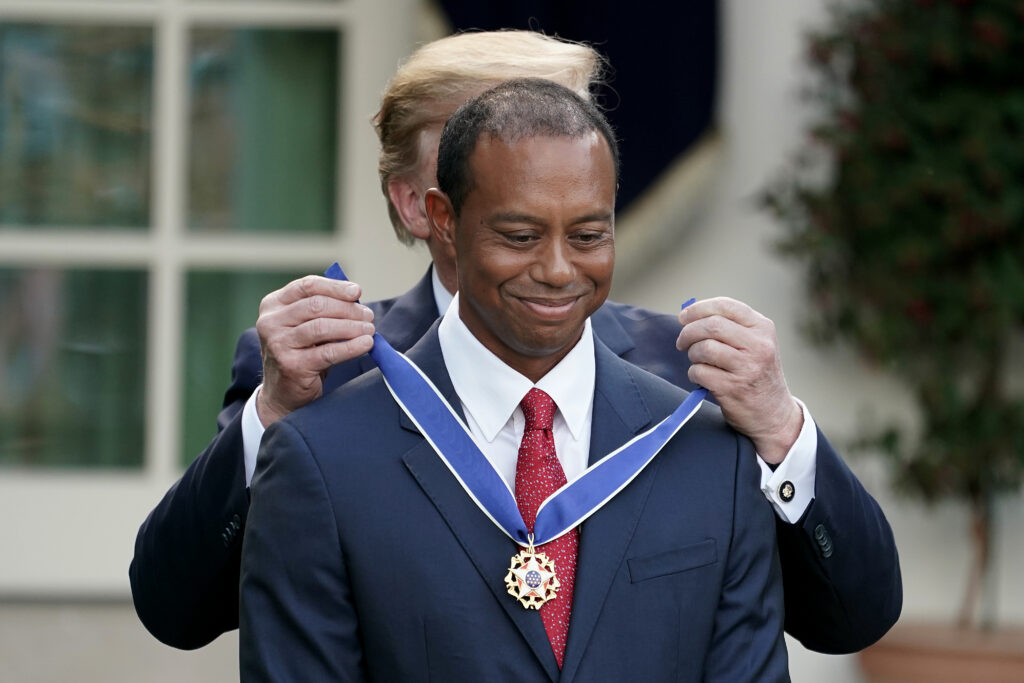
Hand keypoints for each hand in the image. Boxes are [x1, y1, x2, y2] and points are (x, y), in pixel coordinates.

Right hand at [255, 275, 375, 426]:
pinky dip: (351, 347)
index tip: (356, 291)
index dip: (335, 287)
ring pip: (322, 327)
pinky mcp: (291, 365)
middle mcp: (271, 322)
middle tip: (368, 316)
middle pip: (317, 305)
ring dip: (352, 327)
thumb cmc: (300, 353)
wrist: (283, 393)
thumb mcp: (305, 325)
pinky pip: (328, 352)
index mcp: (273, 305)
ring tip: (369, 330)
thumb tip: (355, 298)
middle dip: (348, 309)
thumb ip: (323, 309)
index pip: (307, 286)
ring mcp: (278, 344)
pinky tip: (366, 344)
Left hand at [676, 297, 801, 463]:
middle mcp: (758, 345)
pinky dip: (694, 373)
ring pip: (704, 348)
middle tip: (682, 343)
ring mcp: (747, 367)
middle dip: (688, 332)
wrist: (774, 414)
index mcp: (763, 328)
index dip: (698, 309)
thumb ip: (730, 327)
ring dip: (692, 354)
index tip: (683, 317)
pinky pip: (700, 372)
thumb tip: (688, 316)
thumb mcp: (756, 344)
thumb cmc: (756, 374)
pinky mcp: (734, 388)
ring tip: (697, 361)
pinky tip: (701, 378)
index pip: (726, 306)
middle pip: (711, 325)